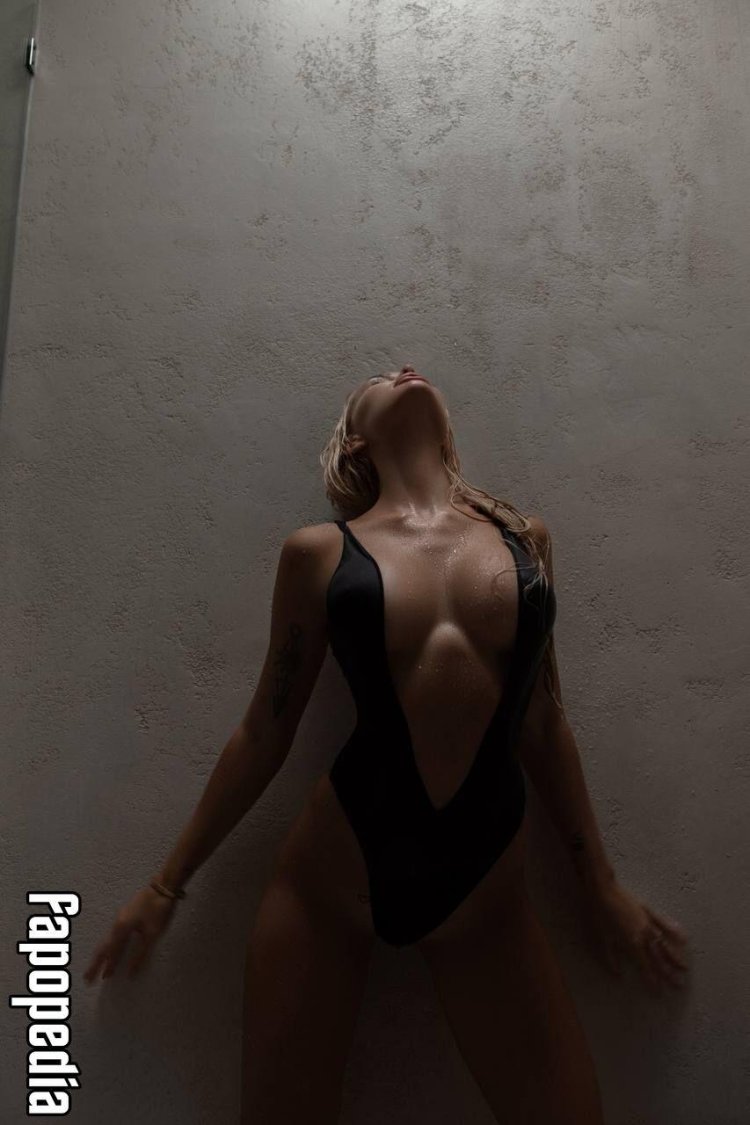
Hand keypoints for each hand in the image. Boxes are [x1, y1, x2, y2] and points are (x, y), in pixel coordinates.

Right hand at [83, 884, 178, 983]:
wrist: (164, 885)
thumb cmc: (159, 910)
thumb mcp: (152, 935)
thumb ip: (141, 955)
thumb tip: (131, 974)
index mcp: (121, 929)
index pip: (111, 953)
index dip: (106, 967)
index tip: (96, 981)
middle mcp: (117, 923)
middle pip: (104, 947)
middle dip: (96, 963)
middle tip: (87, 977)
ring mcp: (121, 917)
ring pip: (108, 939)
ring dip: (103, 954)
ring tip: (98, 965)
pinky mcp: (126, 913)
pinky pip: (113, 934)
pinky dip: (110, 945)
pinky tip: (113, 947)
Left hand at [581, 880, 688, 994]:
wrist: (603, 891)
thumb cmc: (600, 915)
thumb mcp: (603, 939)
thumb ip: (611, 958)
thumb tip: (618, 975)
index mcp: (632, 944)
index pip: (645, 967)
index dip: (652, 980)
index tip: (659, 992)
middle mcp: (644, 936)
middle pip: (658, 958)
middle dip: (668, 973)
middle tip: (679, 985)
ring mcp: (648, 923)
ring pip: (664, 943)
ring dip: (674, 957)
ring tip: (684, 968)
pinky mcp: (649, 911)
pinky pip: (664, 923)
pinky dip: (674, 930)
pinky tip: (684, 938)